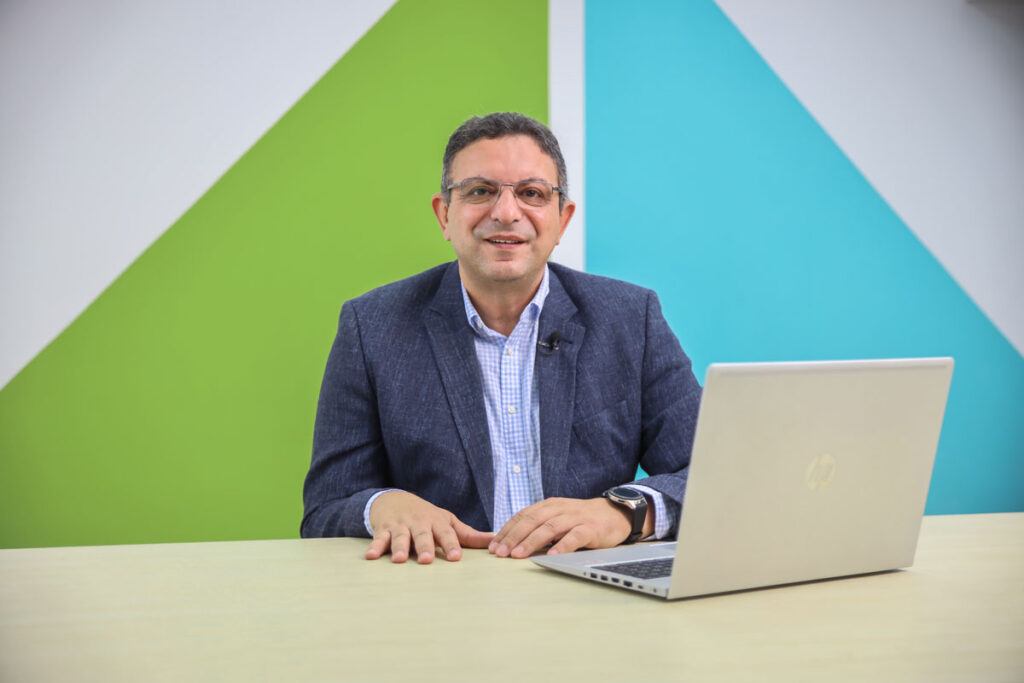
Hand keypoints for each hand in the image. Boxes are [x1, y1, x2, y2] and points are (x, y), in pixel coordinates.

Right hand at [366, 490, 493, 563]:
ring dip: (400, 548)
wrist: (394, 499)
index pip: (446, 534)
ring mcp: (400, 526)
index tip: (455, 557)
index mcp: (437, 522)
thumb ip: (469, 535)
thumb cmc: (426, 516)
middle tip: (427, 560)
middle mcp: (419, 523)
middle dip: (425, 547)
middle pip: (422, 535)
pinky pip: (379, 539)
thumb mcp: (447, 521)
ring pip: (400, 537)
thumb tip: (495, 541)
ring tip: (400, 560)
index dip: (451, 545)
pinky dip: (375, 547)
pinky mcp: (383, 529)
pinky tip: (371, 557)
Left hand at [489, 497, 647, 558]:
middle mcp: (559, 509)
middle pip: (532, 520)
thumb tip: (512, 543)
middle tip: (500, 552)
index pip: (523, 516)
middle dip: (513, 536)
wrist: (614, 514)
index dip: (507, 530)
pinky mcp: (591, 528)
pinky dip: (563, 546)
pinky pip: (575, 537)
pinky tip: (552, 556)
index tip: (493, 545)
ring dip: (532, 541)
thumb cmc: (581, 520)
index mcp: (548, 505)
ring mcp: (575, 518)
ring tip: (518, 555)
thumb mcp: (557, 519)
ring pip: (550, 528)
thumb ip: (539, 527)